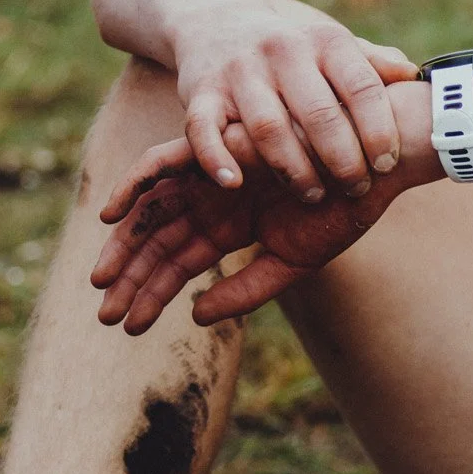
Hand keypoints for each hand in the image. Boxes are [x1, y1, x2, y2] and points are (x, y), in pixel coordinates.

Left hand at [93, 83, 433, 330]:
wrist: (371, 162)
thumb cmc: (343, 210)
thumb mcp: (292, 262)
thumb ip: (246, 290)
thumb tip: (195, 315)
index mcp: (234, 226)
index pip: (182, 264)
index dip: (153, 295)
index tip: (129, 326)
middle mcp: (215, 201)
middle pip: (159, 242)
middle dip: (130, 278)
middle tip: (103, 314)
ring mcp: (211, 174)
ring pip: (153, 211)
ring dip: (125, 243)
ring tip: (101, 280)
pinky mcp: (212, 147)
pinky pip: (160, 163)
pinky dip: (134, 185)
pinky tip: (112, 216)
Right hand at [149, 0, 416, 203]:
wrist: (214, 21)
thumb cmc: (292, 51)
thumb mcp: (332, 48)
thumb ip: (372, 64)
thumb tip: (414, 76)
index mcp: (324, 42)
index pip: (360, 86)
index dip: (379, 129)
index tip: (387, 164)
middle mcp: (282, 50)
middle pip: (318, 113)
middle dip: (342, 158)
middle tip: (355, 188)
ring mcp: (239, 71)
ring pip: (268, 127)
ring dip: (294, 168)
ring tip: (314, 194)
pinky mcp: (199, 91)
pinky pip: (203, 128)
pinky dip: (217, 158)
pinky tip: (234, 183)